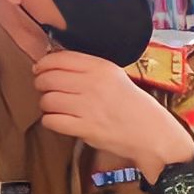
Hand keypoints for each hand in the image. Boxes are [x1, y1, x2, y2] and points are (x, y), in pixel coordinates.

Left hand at [33, 51, 186, 174]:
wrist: (152, 134)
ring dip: (46, 104)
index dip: (44, 64)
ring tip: (55, 107)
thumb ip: (90, 70)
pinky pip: (52, 121)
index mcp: (102, 67)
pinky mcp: (85, 129)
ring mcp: (89, 107)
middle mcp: (93, 84)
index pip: (59, 59)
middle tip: (45, 89)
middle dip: (41, 84)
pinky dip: (51, 121)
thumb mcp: (116, 77)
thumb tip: (55, 66)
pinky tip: (59, 120)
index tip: (40, 70)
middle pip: (48, 79)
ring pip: (47, 100)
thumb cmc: (135, 106)